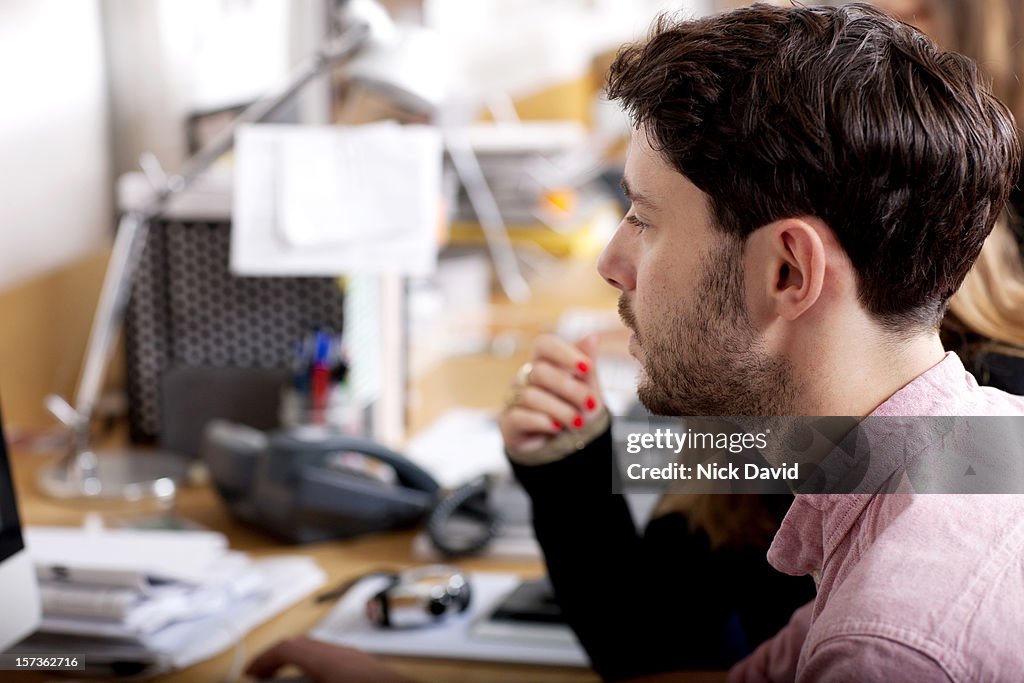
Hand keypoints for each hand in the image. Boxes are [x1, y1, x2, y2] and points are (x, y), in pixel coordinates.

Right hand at [246, 637, 414, 682]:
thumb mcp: (322, 682)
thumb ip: (298, 682)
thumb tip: (270, 680)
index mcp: (330, 659)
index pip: (288, 647)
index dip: (264, 658)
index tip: (250, 671)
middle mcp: (345, 654)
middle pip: (305, 645)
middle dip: (280, 658)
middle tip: (264, 674)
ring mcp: (360, 660)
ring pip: (323, 651)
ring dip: (301, 663)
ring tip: (289, 679)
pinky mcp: (371, 669)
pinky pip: (338, 660)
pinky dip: (320, 669)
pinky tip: (320, 680)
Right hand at [498, 334, 603, 457]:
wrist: (566, 442)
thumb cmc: (576, 407)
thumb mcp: (588, 387)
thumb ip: (587, 363)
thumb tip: (593, 336)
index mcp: (545, 361)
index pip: (545, 344)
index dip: (564, 354)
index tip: (587, 368)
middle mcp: (525, 376)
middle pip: (540, 372)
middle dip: (570, 390)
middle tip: (591, 404)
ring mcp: (514, 397)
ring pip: (530, 396)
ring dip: (560, 411)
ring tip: (578, 423)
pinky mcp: (508, 420)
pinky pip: (519, 416)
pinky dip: (542, 422)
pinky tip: (556, 427)